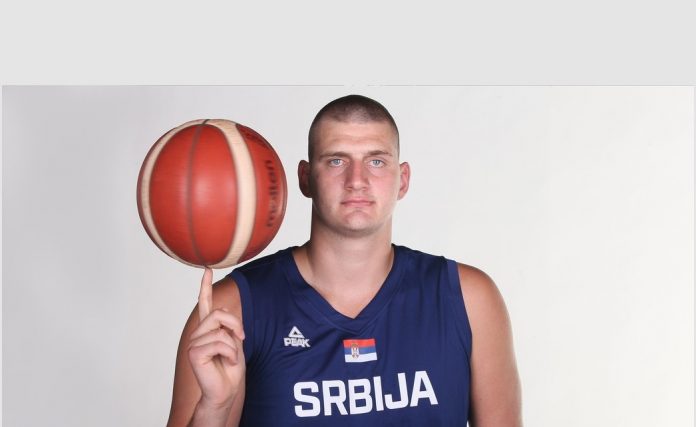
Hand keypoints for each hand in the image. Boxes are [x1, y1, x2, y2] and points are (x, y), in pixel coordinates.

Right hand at [187, 268, 245, 410]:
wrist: (227, 389)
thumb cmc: (230, 368)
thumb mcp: (235, 341)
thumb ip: (230, 326)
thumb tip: (225, 313)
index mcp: (208, 327)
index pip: (205, 303)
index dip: (205, 286)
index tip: (207, 269)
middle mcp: (198, 332)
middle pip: (220, 313)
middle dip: (236, 326)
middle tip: (241, 340)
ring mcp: (194, 342)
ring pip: (221, 330)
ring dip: (233, 346)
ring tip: (230, 358)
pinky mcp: (193, 352)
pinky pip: (219, 343)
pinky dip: (230, 353)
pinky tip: (226, 362)